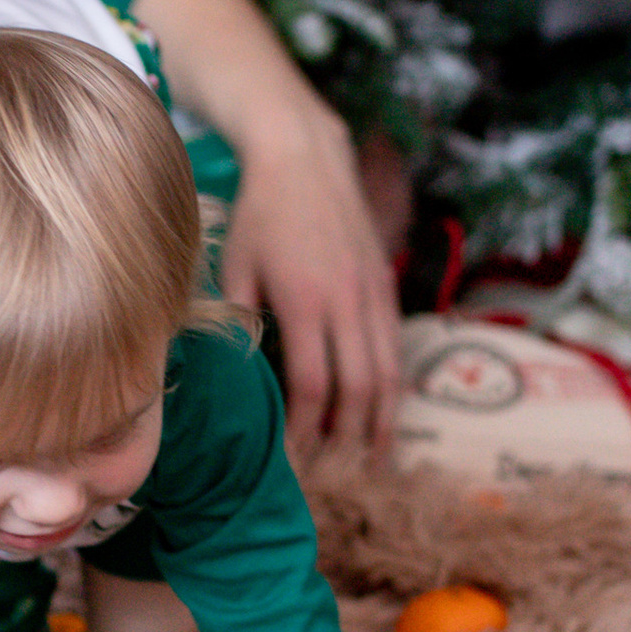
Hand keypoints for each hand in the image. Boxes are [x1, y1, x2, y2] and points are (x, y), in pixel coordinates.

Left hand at [127, 0, 401, 450]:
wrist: (305, 157)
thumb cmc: (260, 214)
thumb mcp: (234, 265)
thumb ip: (240, 319)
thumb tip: (239, 373)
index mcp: (306, 300)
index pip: (314, 385)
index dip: (307, 429)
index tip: (296, 457)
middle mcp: (347, 300)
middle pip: (360, 388)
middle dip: (350, 437)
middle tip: (340, 474)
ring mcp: (372, 291)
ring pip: (389, 371)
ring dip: (383, 420)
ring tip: (376, 458)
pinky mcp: (385, 282)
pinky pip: (396, 345)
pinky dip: (394, 384)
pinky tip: (385, 408)